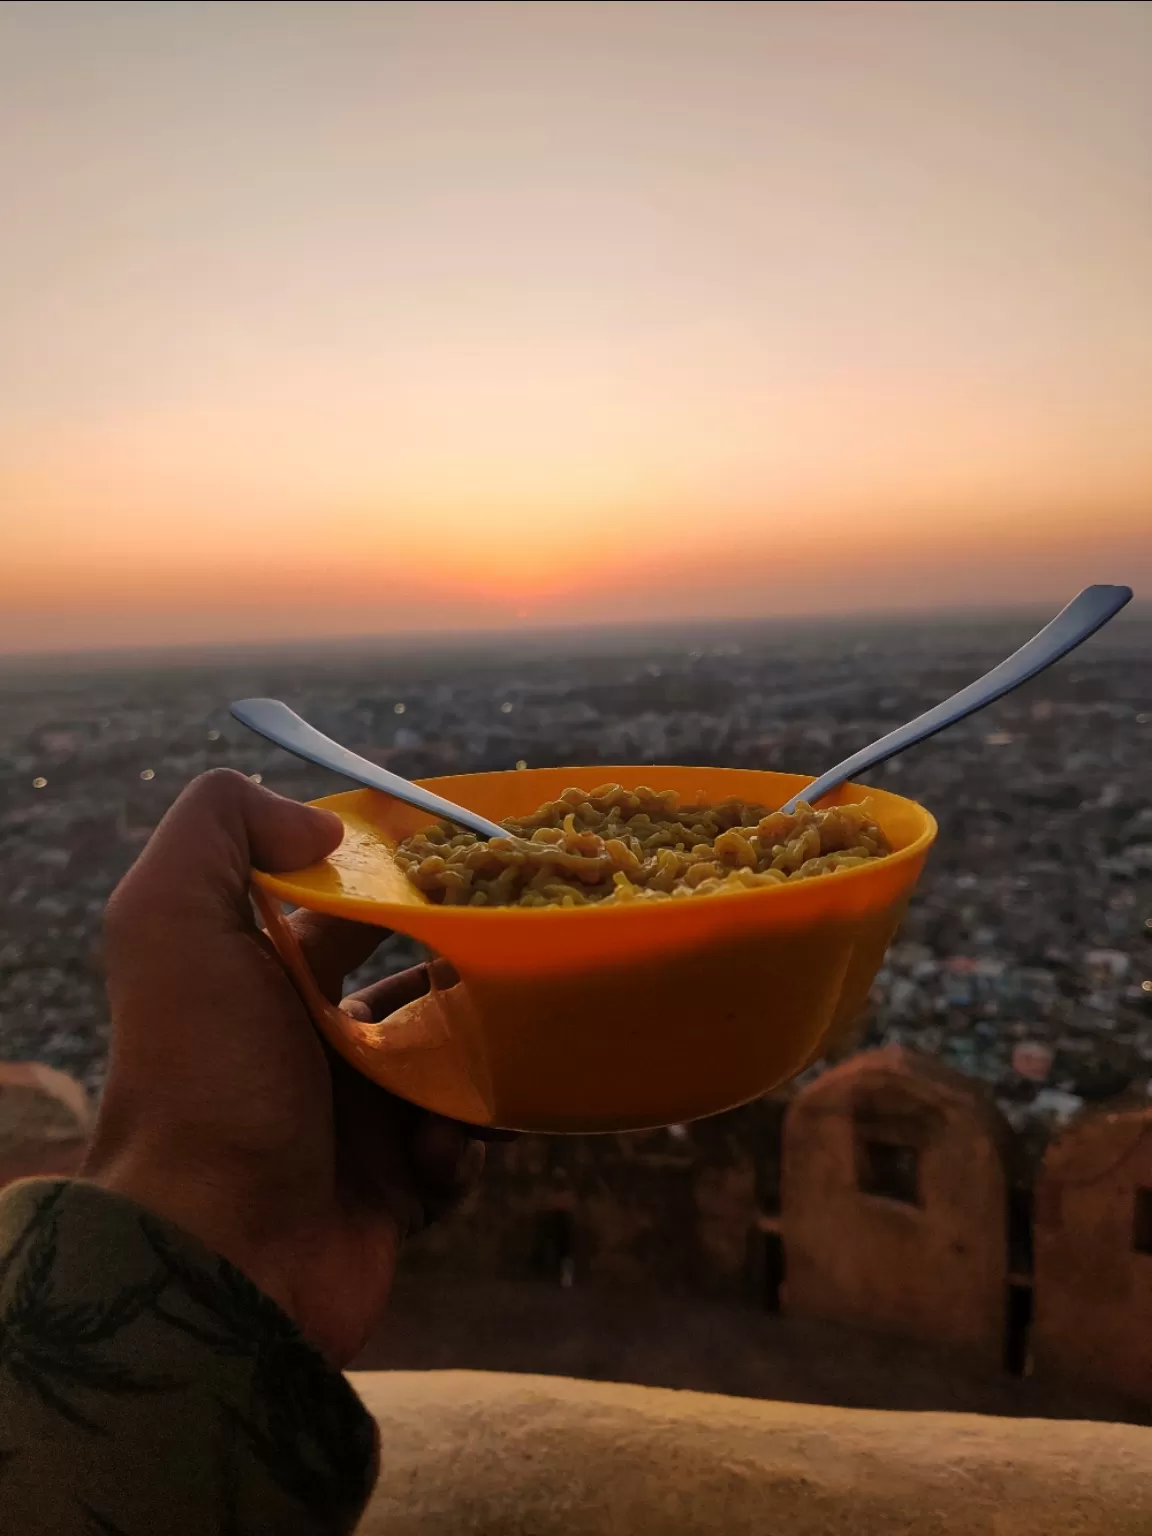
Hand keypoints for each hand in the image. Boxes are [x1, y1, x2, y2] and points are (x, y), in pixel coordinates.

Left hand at [84, 769, 484, 1364]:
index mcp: (266, 975)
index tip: (476, 870)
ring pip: (455, 1063)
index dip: (411, 883)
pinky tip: (442, 1151)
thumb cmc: (204, 1078)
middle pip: (419, 980)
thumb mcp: (172, 920)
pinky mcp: (394, 1188)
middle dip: (471, 970)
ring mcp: (356, 1118)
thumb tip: (327, 829)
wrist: (217, 1253)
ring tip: (494, 1058)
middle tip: (520, 963)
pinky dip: (466, 1143)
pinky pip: (460, 1148)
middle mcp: (310, 1039)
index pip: (352, 907)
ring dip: (480, 1059)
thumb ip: (222, 827)